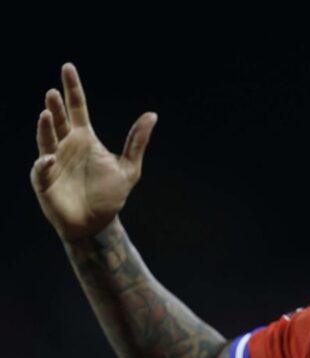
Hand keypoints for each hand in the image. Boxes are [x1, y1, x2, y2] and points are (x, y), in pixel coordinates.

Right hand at [31, 63, 157, 241]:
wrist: (99, 223)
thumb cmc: (111, 195)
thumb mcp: (130, 168)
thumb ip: (137, 141)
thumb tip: (152, 115)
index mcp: (85, 138)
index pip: (77, 107)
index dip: (73, 88)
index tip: (68, 67)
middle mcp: (66, 146)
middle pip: (59, 120)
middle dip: (55, 106)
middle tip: (54, 92)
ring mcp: (53, 162)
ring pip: (46, 140)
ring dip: (45, 128)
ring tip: (47, 113)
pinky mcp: (45, 181)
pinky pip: (40, 170)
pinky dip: (42, 164)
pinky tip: (47, 159)